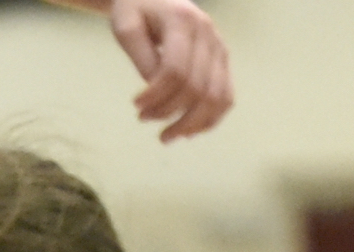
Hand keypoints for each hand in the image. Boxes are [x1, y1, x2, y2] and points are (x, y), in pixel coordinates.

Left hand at [107, 0, 232, 140]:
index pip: (175, 69)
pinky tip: (189, 132)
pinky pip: (225, 97)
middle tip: (143, 119)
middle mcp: (208, 34)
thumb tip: (156, 90)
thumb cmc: (137, 11)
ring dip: (191, 124)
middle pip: (196, 87)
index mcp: (183, 21)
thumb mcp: (127, 27)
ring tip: (167, 137)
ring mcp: (220, 48)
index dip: (156, 95)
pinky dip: (210, 120)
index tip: (135, 105)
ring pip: (216, 97)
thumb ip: (141, 57)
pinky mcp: (223, 61)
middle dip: (168, 111)